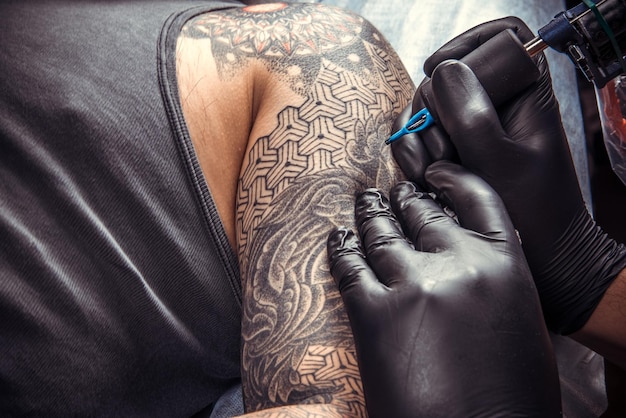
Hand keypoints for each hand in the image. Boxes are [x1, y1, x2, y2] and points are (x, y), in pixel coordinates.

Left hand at [327, 162, 560, 417]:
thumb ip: (496, 279)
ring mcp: (412, 285)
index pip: (477, 200)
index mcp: (504, 265)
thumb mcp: (521, 323)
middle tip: (390, 193)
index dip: (450, 180)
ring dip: (369, 215)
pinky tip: (338, 239)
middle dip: (403, 201)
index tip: (432, 174)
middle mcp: (457, 264)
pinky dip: (341, 248)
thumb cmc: (510, 394)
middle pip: (421, 214)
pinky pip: (349, 266)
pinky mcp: (373, 313)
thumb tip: (472, 258)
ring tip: (363, 204)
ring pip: (381, 233)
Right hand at [391, 17, 625, 333]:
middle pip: (446, 78)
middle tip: (445, 152)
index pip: (499, 37)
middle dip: (432, 112)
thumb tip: (444, 71)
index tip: (438, 68)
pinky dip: (412, 153)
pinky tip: (420, 177)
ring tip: (429, 172)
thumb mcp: (501, 164)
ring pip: (425, 110)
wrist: (537, 257)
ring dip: (417, 139)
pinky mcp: (453, 152)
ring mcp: (471, 130)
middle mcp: (494, 106)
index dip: (466, 44)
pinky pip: (419, 137)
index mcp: (523, 94)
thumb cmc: (534, 214)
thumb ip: (472, 115)